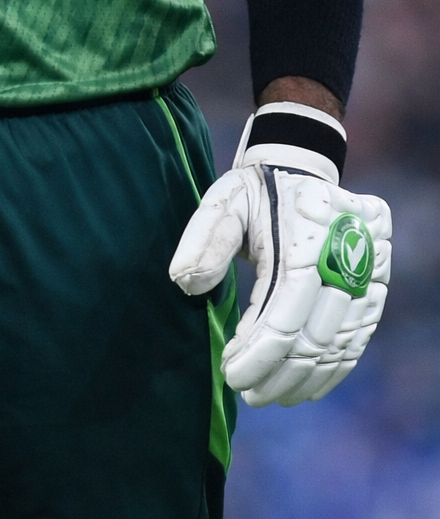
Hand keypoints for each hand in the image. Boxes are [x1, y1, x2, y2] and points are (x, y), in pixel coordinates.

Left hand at [169, 102, 390, 406]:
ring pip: (340, 343)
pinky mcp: (376, 283)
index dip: (258, 350)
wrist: (301, 167)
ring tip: (269, 395)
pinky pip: (358, 337)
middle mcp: (346, 251)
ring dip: (304, 378)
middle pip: (315, 333)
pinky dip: (333, 368)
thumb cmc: (255, 190)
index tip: (230, 373)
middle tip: (246, 392)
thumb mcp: (224, 200)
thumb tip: (185, 284)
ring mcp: (368, 269)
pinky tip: (306, 386)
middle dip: (278, 372)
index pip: (285, 308)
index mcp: (307, 229)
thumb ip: (203, 238)